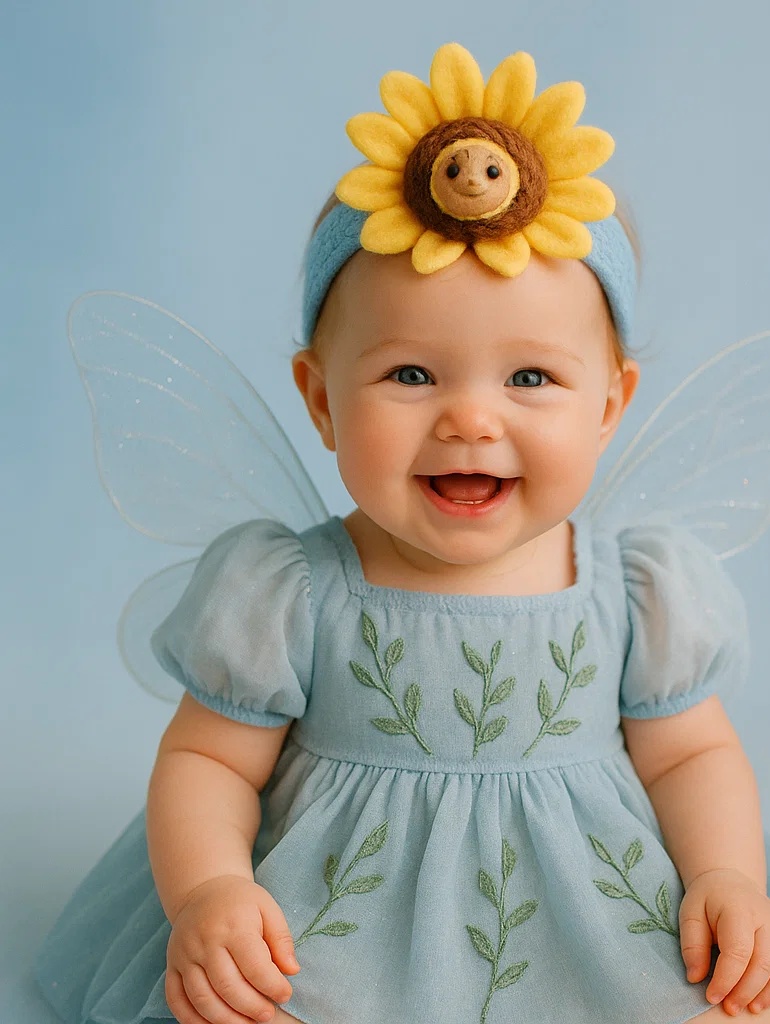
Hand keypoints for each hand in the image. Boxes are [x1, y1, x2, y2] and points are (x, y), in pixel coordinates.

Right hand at [165, 874, 300, 1023]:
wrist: (202, 890)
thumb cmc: (240, 902)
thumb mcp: (267, 908)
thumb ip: (281, 939)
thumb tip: (292, 970)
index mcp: (233, 925)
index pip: (254, 966)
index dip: (272, 986)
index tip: (285, 994)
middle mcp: (205, 941)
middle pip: (228, 987)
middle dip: (251, 1007)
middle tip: (268, 1015)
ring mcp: (184, 956)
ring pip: (202, 999)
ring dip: (226, 1020)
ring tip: (247, 1023)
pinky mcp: (172, 966)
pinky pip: (176, 1000)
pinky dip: (193, 1020)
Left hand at [680, 868, 769, 1015]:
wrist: (730, 884)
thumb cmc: (707, 899)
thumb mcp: (691, 914)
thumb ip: (692, 945)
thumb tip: (695, 978)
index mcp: (738, 909)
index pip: (737, 951)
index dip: (726, 978)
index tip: (711, 996)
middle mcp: (764, 919)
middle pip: (761, 963)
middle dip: (744, 990)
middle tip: (728, 1008)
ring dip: (760, 993)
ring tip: (743, 1008)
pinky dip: (769, 988)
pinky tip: (757, 1001)